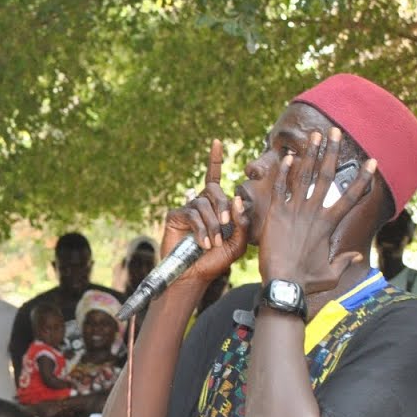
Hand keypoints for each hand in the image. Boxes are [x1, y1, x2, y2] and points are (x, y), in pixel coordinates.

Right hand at [160, 139, 251, 286]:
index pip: (214, 177)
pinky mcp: (174, 216)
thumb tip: (237, 198)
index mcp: (216, 205)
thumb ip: (242, 222)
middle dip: (223, 208)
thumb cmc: (217, 260)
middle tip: (225, 226)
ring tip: (212, 243)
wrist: (195, 275)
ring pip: (203, 204)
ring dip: (212, 224)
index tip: (216, 141)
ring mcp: (186, 208)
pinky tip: (202, 243)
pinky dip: (200, 228)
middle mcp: (200, 203)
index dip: (214, 159)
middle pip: (214, 190)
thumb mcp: (238, 242)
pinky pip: (191, 213)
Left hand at [255, 127, 377, 293]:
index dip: (363, 179)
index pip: (351, 196)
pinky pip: (280, 188)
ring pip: (305, 176)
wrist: (282, 285)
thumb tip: (358, 256)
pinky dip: (284, 172)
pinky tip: (288, 156)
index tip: (372, 161)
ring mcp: (295, 211)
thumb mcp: (331, 273)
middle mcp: (314, 212)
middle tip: (336, 132)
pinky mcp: (276, 214)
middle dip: (333, 152)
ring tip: (315, 135)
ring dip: (311, 154)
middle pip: (328, 176)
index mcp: (329, 224)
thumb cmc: (307, 282)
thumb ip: (344, 262)